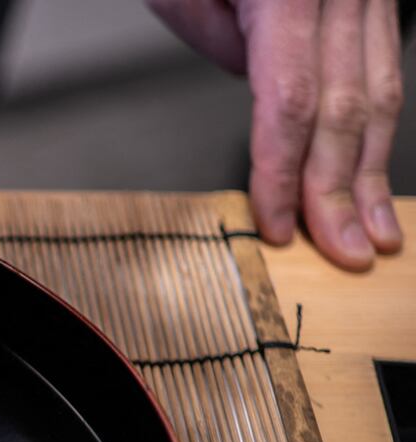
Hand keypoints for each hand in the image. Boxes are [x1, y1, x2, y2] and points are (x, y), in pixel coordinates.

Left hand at [149, 0, 403, 269]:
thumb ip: (224, 40)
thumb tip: (267, 101)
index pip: (292, 101)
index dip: (284, 172)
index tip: (278, 225)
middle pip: (345, 107)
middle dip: (343, 189)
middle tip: (344, 253)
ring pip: (379, 95)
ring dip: (374, 171)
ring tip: (375, 233)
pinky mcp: (375, 0)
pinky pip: (380, 72)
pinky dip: (375, 131)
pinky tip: (374, 177)